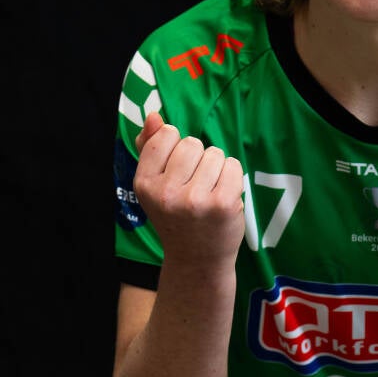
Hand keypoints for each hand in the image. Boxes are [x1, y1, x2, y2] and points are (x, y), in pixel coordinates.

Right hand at [133, 112, 245, 266]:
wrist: (197, 260)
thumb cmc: (177, 217)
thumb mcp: (155, 185)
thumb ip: (151, 148)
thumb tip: (154, 116)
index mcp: (144, 184)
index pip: (166, 135)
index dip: (177, 148)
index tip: (177, 173)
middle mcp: (166, 192)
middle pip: (192, 143)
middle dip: (198, 159)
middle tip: (194, 188)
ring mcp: (195, 199)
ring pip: (215, 153)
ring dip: (217, 169)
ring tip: (209, 193)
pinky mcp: (222, 204)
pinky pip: (233, 166)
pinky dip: (232, 177)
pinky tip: (224, 197)